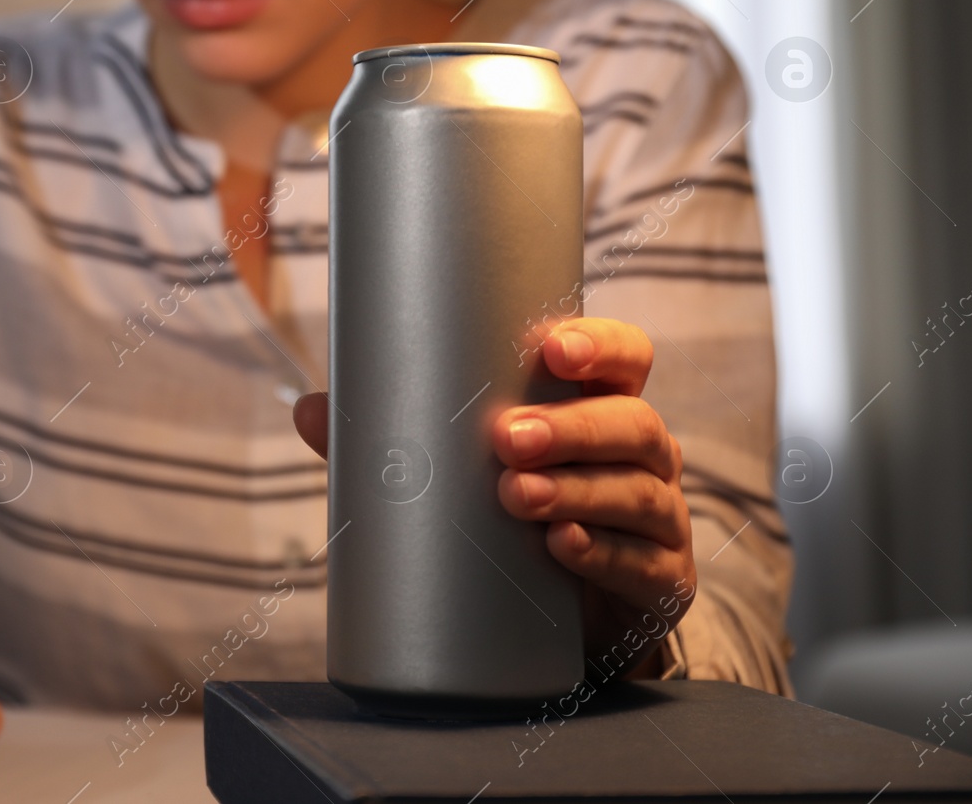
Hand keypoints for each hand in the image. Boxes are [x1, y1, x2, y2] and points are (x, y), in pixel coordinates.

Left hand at [291, 317, 694, 676]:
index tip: (552, 349)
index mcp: (600, 409)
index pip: (627, 358)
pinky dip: (604, 552)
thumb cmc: (510, 519)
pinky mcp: (662, 582)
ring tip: (517, 496)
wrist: (561, 625)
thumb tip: (309, 410)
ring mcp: (659, 518)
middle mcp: (643, 455)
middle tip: (505, 439)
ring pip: (639, 490)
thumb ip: (394, 438)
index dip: (600, 346)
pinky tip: (564, 546)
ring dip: (579, 490)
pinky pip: (646, 563)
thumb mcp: (459, 473)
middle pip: (632, 423)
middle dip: (570, 427)